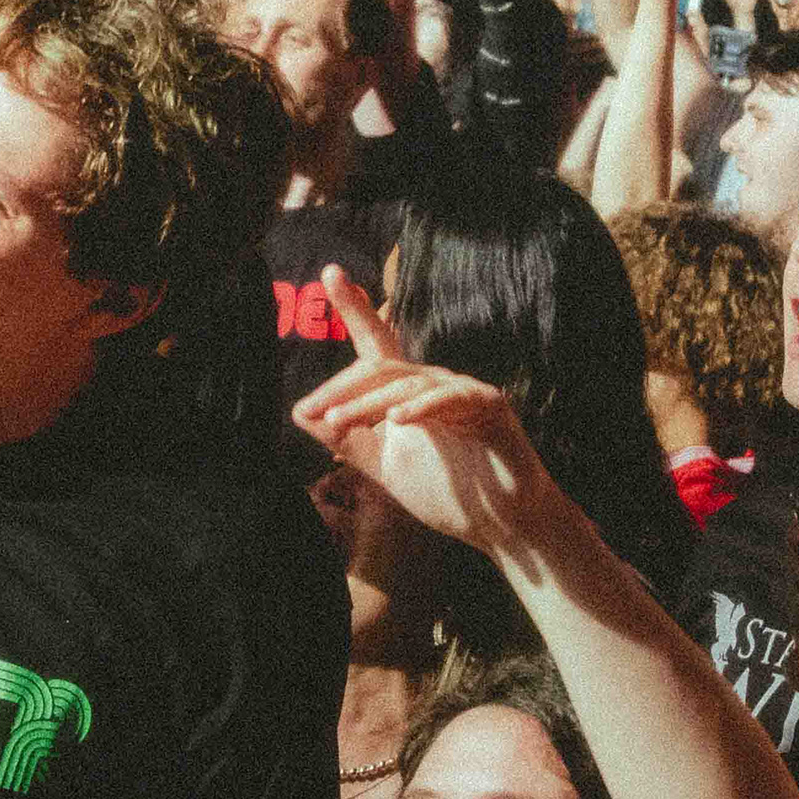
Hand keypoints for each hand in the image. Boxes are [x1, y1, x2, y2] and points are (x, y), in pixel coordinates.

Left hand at [290, 268, 570, 556]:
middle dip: (343, 387)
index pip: (377, 345)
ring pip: (408, 386)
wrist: (499, 526)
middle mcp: (434, 383)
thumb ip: (346, 439)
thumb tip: (299, 412)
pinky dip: (421, 408)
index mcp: (408, 393)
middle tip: (312, 410)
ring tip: (338, 421)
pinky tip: (396, 421)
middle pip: (382, 368)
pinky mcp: (489, 408)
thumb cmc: (447, 490)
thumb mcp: (383, 465)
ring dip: (369, 403)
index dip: (355, 309)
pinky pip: (450, 400)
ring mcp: (463, 392)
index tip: (331, 272)